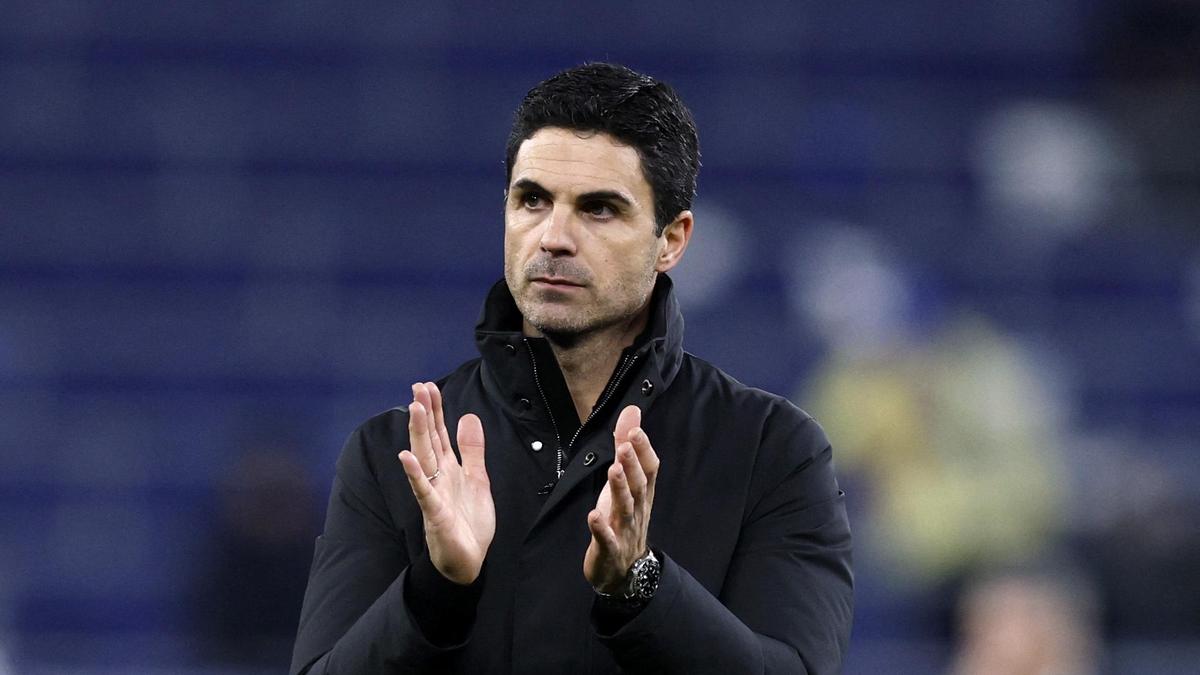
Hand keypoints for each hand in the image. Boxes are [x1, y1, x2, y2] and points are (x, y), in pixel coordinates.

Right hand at [397, 382, 494, 584]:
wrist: (469, 561)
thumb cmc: (469, 522)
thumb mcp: (478, 479)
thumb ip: (472, 450)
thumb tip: (468, 416)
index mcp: (449, 468)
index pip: (439, 433)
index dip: (435, 410)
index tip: (428, 386)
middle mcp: (437, 477)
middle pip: (429, 440)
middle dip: (424, 414)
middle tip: (418, 387)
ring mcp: (434, 494)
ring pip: (424, 459)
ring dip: (418, 434)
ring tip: (414, 409)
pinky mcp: (435, 514)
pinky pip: (423, 492)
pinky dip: (414, 475)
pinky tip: (406, 458)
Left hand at [584, 404, 659, 592]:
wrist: (623, 571)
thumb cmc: (623, 519)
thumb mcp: (624, 481)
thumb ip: (627, 447)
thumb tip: (632, 412)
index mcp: (642, 494)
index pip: (649, 469)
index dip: (643, 449)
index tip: (635, 429)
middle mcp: (637, 510)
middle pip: (639, 486)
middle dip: (633, 466)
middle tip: (625, 445)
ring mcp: (624, 531)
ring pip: (625, 509)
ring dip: (620, 490)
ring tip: (613, 470)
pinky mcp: (609, 549)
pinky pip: (606, 539)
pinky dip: (601, 528)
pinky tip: (593, 516)